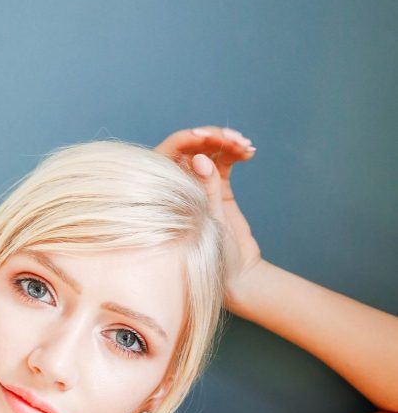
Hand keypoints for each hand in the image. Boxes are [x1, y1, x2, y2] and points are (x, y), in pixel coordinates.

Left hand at [153, 125, 264, 307]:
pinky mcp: (215, 186)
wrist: (237, 276)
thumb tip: (198, 158)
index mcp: (164, 193)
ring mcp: (197, 184)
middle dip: (212, 138)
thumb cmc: (213, 258)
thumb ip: (204, 190)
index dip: (187, 140)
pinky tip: (248, 153)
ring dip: (227, 143)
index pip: (168, 154)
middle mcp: (177, 186)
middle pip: (190, 147)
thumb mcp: (208, 224)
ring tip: (246, 146)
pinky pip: (223, 160)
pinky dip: (234, 152)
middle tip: (233, 139)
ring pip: (208, 151)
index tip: (207, 137)